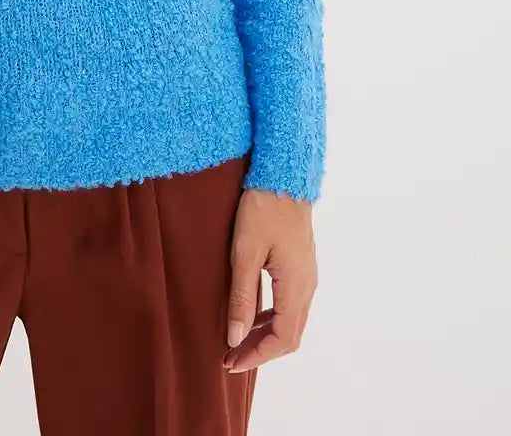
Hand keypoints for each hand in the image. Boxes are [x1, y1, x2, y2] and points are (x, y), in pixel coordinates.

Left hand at [223, 188, 317, 374]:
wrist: (284, 175)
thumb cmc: (263, 209)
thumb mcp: (245, 253)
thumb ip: (241, 297)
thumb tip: (235, 338)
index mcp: (296, 286)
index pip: (283, 339)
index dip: (257, 356)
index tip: (231, 362)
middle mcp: (307, 286)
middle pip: (289, 335)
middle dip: (260, 350)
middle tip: (229, 358)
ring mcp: (307, 275)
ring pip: (290, 319)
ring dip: (265, 335)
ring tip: (236, 340)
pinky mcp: (300, 265)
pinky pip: (289, 303)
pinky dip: (270, 317)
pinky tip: (250, 313)